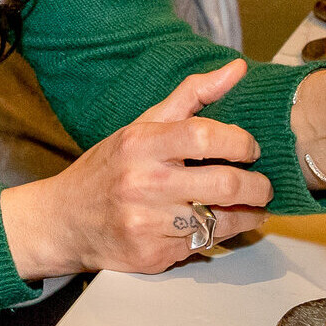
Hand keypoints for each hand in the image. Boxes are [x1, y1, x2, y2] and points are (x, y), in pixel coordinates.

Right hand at [1, 60, 273, 279]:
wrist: (63, 222)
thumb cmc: (108, 168)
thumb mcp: (141, 125)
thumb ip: (192, 95)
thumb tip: (238, 69)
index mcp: (140, 144)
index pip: (203, 135)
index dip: (240, 141)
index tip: (251, 148)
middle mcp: (142, 183)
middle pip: (223, 183)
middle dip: (257, 185)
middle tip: (263, 183)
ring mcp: (146, 223)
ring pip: (220, 221)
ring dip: (248, 214)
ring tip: (251, 205)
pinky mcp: (151, 256)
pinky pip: (203, 246)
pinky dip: (220, 235)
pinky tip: (219, 223)